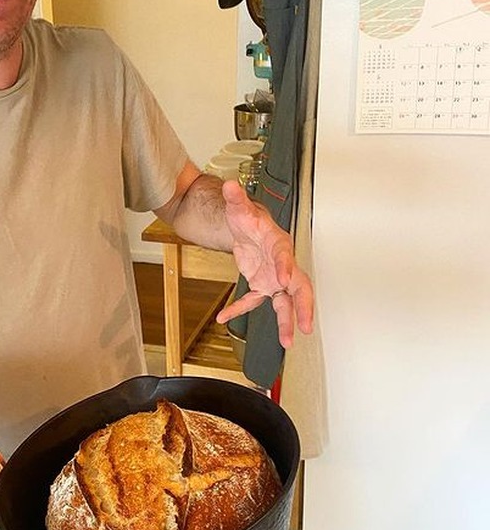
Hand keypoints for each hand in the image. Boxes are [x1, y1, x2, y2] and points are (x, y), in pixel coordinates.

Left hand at [215, 180, 313, 347]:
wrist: (245, 227)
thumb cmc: (249, 218)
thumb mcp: (239, 208)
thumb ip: (236, 198)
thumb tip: (230, 186)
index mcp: (278, 244)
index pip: (286, 256)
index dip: (285, 267)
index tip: (283, 280)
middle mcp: (281, 264)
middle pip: (298, 287)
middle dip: (303, 307)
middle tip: (304, 326)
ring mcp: (273, 277)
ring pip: (284, 302)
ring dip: (286, 321)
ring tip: (287, 342)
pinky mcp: (262, 285)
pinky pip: (254, 301)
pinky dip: (240, 309)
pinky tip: (224, 317)